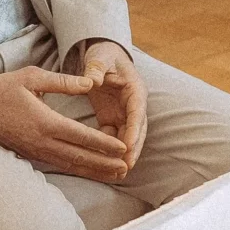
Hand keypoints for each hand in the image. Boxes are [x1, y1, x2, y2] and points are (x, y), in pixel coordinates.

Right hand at [0, 60, 132, 181]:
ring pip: (71, 165)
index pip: (81, 136)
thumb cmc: (4, 89)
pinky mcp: (32, 154)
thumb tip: (89, 82)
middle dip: (105, 163)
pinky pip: (60, 165)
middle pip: (80, 156)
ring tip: (116, 174)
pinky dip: (79, 169)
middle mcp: (43, 141)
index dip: (103, 144)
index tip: (123, 148)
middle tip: (127, 167)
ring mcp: (37, 150)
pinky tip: (92, 171)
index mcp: (45, 121)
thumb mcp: (32, 77)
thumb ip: (63, 82)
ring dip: (95, 170)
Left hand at [80, 41, 147, 168]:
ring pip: (127, 138)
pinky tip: (103, 165)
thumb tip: (92, 80)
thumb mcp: (99, 58)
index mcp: (135, 89)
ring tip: (117, 173)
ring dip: (123, 155)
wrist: (103, 56)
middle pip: (137, 131)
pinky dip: (110, 151)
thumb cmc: (103, 56)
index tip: (129, 147)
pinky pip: (114, 138)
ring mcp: (124, 114)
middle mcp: (134, 105)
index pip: (137, 113)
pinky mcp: (113, 119)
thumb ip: (96, 68)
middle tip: (125, 168)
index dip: (134, 131)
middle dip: (132, 150)